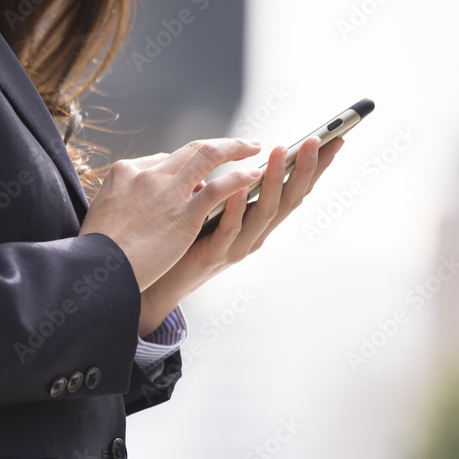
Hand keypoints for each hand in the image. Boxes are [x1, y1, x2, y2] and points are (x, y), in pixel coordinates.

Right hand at [79, 137, 264, 291]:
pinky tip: (253, 175)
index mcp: (124, 172)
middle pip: (190, 149)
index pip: (164, 160)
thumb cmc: (96, 249)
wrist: (96, 268)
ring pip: (208, 155)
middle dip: (218, 144)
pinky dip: (238, 178)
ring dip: (235, 148)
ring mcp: (167, 192)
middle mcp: (148, 175)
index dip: (185, 166)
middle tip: (240, 144)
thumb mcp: (102, 211)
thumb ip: (124, 199)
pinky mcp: (183, 214)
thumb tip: (145, 200)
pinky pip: (218, 188)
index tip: (199, 174)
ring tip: (254, 148)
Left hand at [137, 136, 343, 335]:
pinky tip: (240, 188)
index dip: (315, 166)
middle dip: (304, 169)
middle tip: (314, 140)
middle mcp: (257, 234)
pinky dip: (237, 209)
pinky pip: (230, 229)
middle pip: (289, 200)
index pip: (295, 189)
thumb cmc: (189, 240)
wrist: (164, 281)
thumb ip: (229, 187)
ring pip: (264, 213)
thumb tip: (237, 149)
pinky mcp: (215, 255)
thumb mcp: (216, 208)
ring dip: (274, 181)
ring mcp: (238, 247)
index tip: (335, 138)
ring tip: (280, 153)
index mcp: (260, 220)